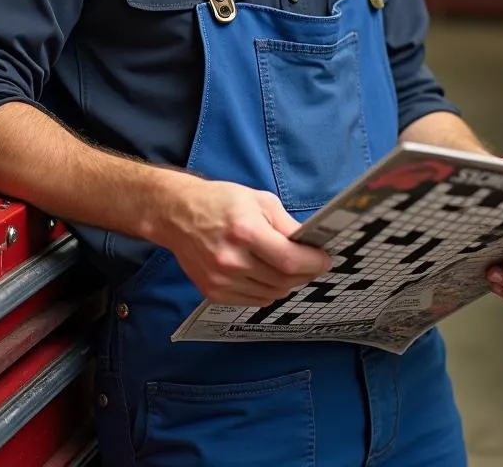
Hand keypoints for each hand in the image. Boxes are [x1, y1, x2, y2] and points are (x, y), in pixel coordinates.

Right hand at [157, 176, 331, 306]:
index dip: (313, 263)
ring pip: (272, 294)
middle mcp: (231, 260)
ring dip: (287, 283)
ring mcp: (221, 280)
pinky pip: (254, 301)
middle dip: (305, 273)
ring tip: (288, 267)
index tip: (325, 259)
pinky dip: (268, 291)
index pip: (289, 260)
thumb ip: (286, 224)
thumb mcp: (259, 200)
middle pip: (283, 280)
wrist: (177, 215)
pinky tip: (267, 274)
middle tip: (311, 263)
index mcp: (244, 231)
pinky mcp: (213, 293)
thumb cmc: (220, 202)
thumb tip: (310, 243)